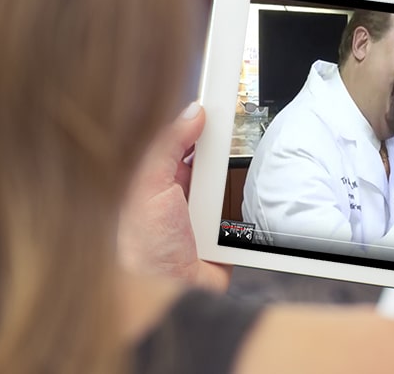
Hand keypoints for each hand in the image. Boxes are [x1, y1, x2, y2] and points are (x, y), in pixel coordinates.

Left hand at [117, 102, 231, 291]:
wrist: (165, 295)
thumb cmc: (142, 246)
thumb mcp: (148, 184)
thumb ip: (167, 145)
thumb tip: (192, 112)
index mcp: (159, 179)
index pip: (186, 141)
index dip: (203, 121)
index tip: (222, 97)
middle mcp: (183, 197)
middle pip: (215, 161)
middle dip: (227, 150)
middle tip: (242, 129)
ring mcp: (205, 218)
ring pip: (233, 187)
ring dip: (238, 184)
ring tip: (244, 172)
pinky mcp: (226, 240)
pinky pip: (246, 217)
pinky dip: (250, 212)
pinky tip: (251, 203)